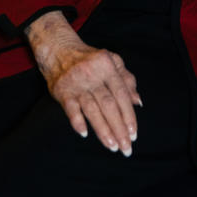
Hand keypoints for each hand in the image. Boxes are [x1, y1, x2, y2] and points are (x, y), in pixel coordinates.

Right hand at [25, 11, 141, 154]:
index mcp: (108, 66)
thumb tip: (137, 101)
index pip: (122, 94)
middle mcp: (93, 75)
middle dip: (119, 128)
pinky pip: (70, 108)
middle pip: (109, 105)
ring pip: (92, 110)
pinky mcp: (62, 91)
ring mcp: (77, 83)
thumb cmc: (90, 58)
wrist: (59, 49)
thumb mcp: (112, 61)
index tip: (133, 134)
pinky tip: (85, 133)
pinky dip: (77, 121)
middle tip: (126, 148)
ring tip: (112, 147)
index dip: (129, 115)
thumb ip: (126, 79)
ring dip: (103, 130)